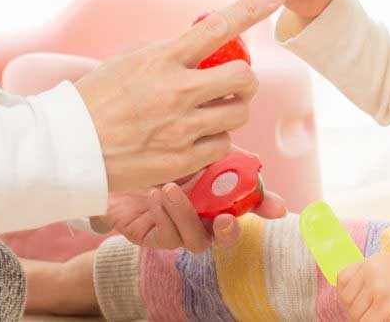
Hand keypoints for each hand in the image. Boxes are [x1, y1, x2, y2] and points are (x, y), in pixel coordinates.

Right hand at [74, 0, 284, 192]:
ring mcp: (182, 128)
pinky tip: (194, 138)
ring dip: (231, 111)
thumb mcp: (129, 61)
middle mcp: (177, 91)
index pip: (217, 27)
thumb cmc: (95, 100)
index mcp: (163, 59)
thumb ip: (168, 53)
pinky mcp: (183, 160)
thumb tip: (200, 47)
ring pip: (239, 114)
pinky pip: (222, 145)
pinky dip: (215, 140)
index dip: (253, 8)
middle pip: (245, 78)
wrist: (68, 147)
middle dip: (245, 80)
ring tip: (209, 113)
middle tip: (233, 84)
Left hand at [98, 147, 287, 251]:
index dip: (266, 208)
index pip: (250, 206)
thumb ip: (223, 154)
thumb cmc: (158, 152)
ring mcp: (180, 229)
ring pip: (195, 240)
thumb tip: (257, 160)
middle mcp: (203, 216)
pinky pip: (165, 237)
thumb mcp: (192, 148)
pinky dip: (162, 215)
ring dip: (186, 216)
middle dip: (229, 231)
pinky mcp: (154, 237)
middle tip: (224, 219)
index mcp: (218, 193)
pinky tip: (153, 194)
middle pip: (226, 235)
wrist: (112, 158)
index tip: (277, 209)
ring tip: (170, 189)